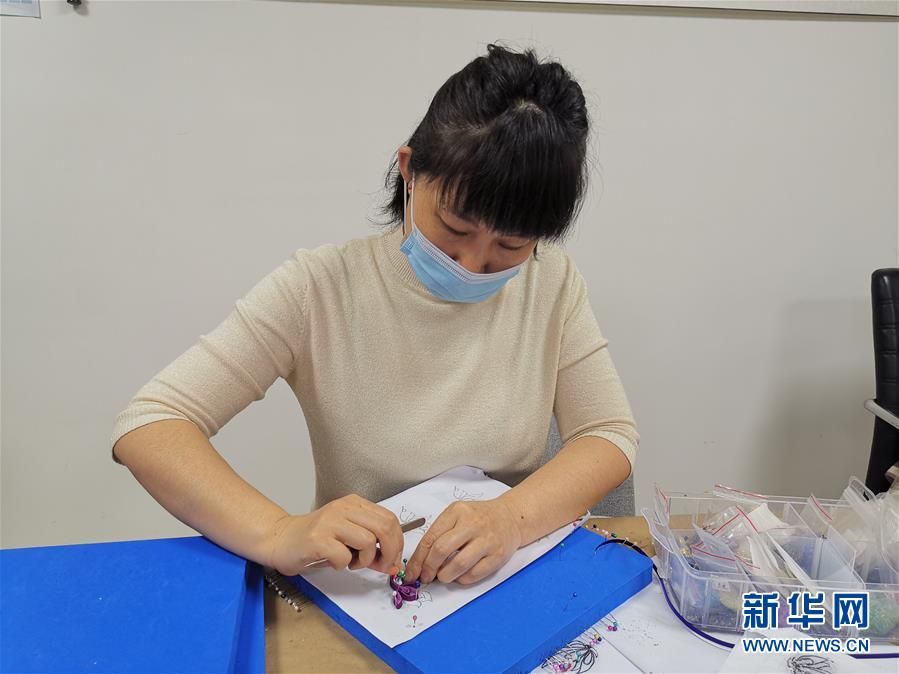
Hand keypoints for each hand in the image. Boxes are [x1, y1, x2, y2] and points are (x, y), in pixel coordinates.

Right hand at [267, 494, 404, 576]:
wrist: (281, 539)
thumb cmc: (316, 540)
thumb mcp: (347, 537)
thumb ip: (371, 546)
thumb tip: (392, 563)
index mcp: (354, 504)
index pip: (389, 519)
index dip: (397, 542)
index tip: (393, 559)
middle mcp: (343, 508)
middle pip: (384, 527)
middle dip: (389, 552)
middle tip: (380, 566)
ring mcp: (330, 522)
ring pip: (367, 541)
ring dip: (364, 560)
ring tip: (350, 562)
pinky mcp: (317, 539)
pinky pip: (344, 556)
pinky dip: (343, 565)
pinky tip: (333, 562)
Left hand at [403, 498, 521, 585]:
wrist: (510, 517)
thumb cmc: (479, 517)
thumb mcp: (457, 515)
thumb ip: (440, 533)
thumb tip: (420, 562)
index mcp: (457, 512)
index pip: (431, 537)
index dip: (418, 559)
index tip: (411, 572)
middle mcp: (472, 524)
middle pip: (441, 550)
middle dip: (428, 568)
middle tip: (426, 577)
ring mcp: (487, 540)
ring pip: (458, 564)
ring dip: (445, 576)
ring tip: (443, 576)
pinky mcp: (498, 555)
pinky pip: (474, 574)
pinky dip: (462, 579)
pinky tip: (460, 575)